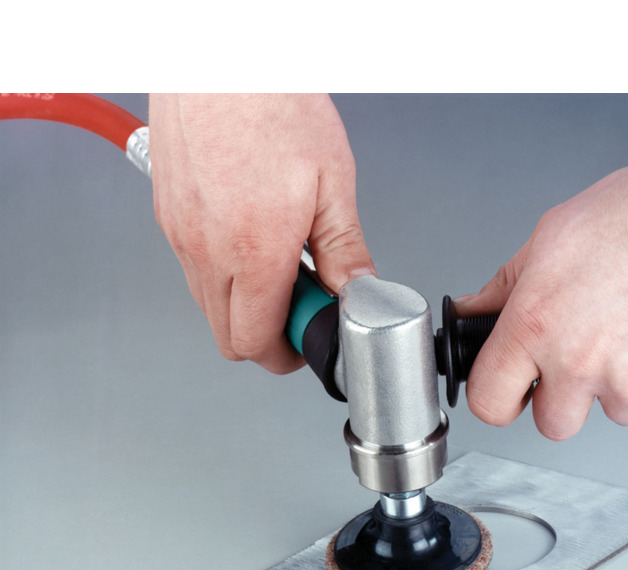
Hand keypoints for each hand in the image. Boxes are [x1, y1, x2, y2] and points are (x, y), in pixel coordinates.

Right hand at [148, 94, 374, 372]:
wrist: (220, 55)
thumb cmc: (272, 102)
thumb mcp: (330, 182)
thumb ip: (344, 250)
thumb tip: (356, 292)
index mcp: (253, 251)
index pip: (255, 343)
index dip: (286, 354)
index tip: (308, 335)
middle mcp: (206, 250)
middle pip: (227, 336)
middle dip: (267, 334)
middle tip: (300, 302)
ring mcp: (180, 234)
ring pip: (208, 305)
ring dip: (245, 303)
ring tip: (278, 262)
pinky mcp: (167, 216)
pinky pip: (193, 270)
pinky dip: (223, 273)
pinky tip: (251, 239)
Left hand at [457, 134, 627, 439]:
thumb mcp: (549, 238)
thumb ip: (503, 288)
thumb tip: (473, 312)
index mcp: (535, 327)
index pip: (489, 403)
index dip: (497, 399)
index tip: (509, 391)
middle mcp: (579, 363)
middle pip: (553, 424)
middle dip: (563, 399)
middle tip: (581, 358)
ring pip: (613, 412)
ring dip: (618, 384)